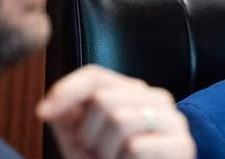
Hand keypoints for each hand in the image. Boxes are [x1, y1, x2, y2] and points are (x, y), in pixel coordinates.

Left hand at [36, 65, 194, 158]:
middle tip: (98, 154)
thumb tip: (48, 106)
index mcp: (132, 92)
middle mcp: (155, 98)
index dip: (66, 90)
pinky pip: (136, 147)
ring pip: (120, 120)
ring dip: (106, 152)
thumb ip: (66, 118)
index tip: (42, 112)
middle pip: (103, 98)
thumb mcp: (81, 142)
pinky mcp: (182, 145)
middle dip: (89, 134)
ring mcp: (173, 120)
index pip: (95, 75)